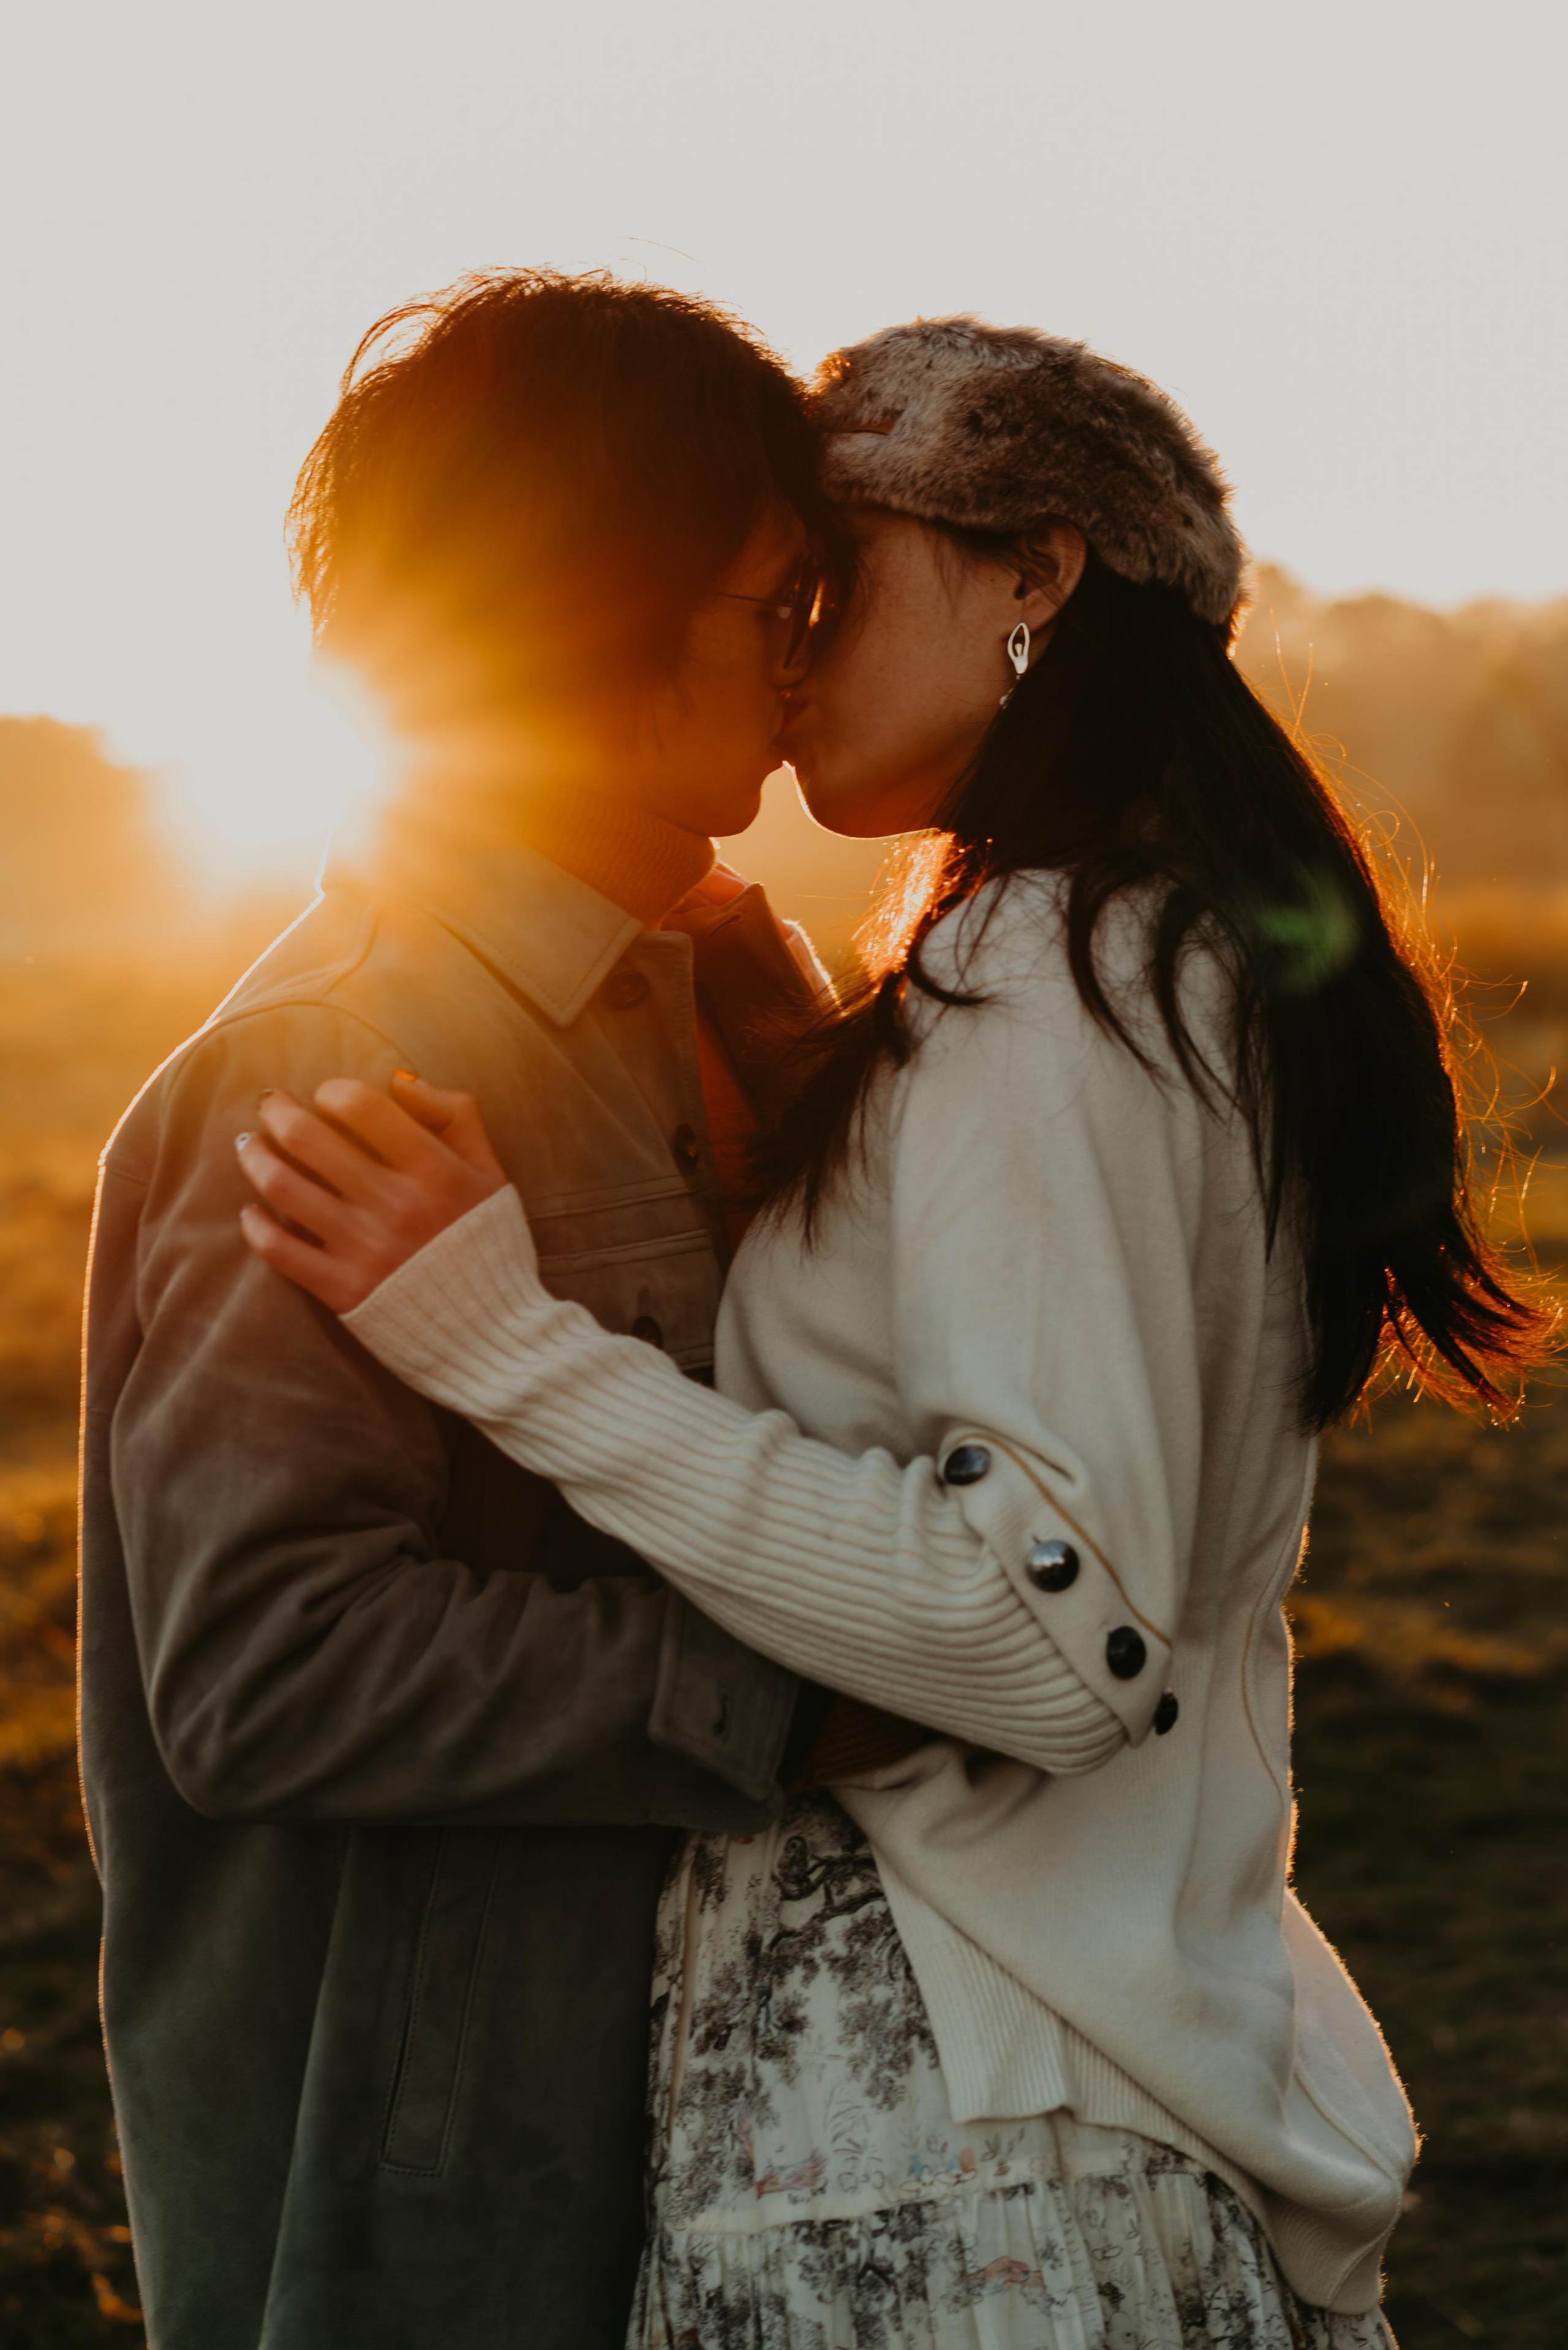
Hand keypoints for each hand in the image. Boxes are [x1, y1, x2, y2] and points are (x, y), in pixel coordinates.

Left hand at [237, 1073, 507, 1312]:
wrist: (491, 1333)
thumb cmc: (489, 1244)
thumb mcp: (490, 1172)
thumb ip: (455, 1115)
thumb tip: (399, 1080)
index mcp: (434, 1170)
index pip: (361, 1106)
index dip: (332, 1091)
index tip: (325, 1097)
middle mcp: (395, 1204)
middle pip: (309, 1139)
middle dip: (277, 1113)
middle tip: (268, 1106)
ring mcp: (364, 1249)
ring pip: (284, 1188)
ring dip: (255, 1158)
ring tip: (249, 1147)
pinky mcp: (342, 1290)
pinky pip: (279, 1250)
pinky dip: (255, 1225)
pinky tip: (250, 1211)